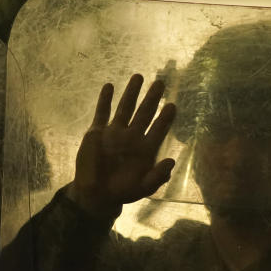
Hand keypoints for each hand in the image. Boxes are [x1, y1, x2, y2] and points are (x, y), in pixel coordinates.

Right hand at [67, 74, 176, 219]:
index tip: (172, 105)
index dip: (165, 118)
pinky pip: (102, 113)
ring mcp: (115, 133)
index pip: (158, 129)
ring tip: (138, 76)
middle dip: (152, 98)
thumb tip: (171, 162)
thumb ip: (158, 176)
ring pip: (125, 108)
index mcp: (146, 149)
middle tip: (161, 82)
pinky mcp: (97, 133)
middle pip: (144, 113)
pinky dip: (104, 100)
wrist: (98, 193)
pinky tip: (109, 86)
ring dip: (131, 93)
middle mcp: (132, 137)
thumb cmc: (124, 191)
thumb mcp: (144, 187)